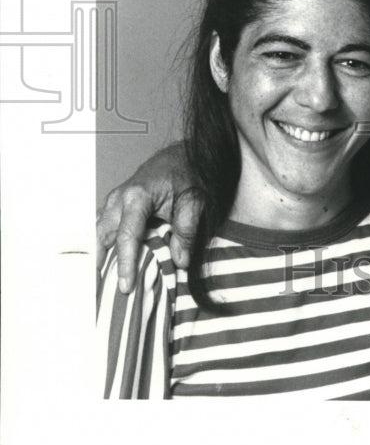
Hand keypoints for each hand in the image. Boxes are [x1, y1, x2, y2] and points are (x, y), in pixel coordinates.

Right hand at [96, 143, 200, 292]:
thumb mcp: (195, 199)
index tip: (125, 287)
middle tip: (106, 291)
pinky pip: (104, 227)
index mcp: (137, 196)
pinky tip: (108, 262)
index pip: (126, 236)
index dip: (125, 264)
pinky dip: (104, 245)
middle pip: (104, 236)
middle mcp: (119, 198)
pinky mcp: (116, 203)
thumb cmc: (188, 173)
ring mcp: (115, 199)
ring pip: (99, 232)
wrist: (183, 153)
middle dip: (102, 264)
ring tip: (104, 282)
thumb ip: (187, 230)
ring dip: (101, 255)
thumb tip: (180, 261)